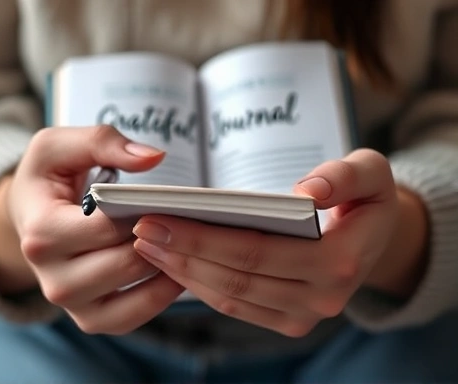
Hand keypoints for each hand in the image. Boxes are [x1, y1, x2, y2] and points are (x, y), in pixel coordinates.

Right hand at [0, 125, 183, 333]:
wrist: (30, 217)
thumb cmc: (48, 180)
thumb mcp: (59, 147)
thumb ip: (103, 142)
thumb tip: (153, 157)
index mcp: (41, 234)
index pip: (107, 228)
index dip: (142, 212)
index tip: (167, 198)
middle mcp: (52, 279)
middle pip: (126, 263)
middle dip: (160, 239)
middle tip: (186, 220)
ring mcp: (72, 304)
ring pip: (135, 295)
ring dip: (167, 268)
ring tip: (185, 242)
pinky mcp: (91, 319)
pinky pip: (134, 317)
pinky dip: (160, 296)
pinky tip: (175, 268)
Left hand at [132, 149, 416, 336]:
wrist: (375, 237)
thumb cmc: (366, 198)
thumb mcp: (370, 173)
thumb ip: (344, 177)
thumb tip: (306, 193)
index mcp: (341, 262)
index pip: (258, 251)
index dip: (203, 237)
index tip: (159, 216)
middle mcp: (322, 299)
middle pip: (236, 277)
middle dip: (182, 253)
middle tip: (140, 228)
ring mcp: (303, 316)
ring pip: (229, 297)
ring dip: (184, 271)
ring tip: (147, 244)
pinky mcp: (288, 320)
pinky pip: (235, 306)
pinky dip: (200, 286)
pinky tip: (174, 262)